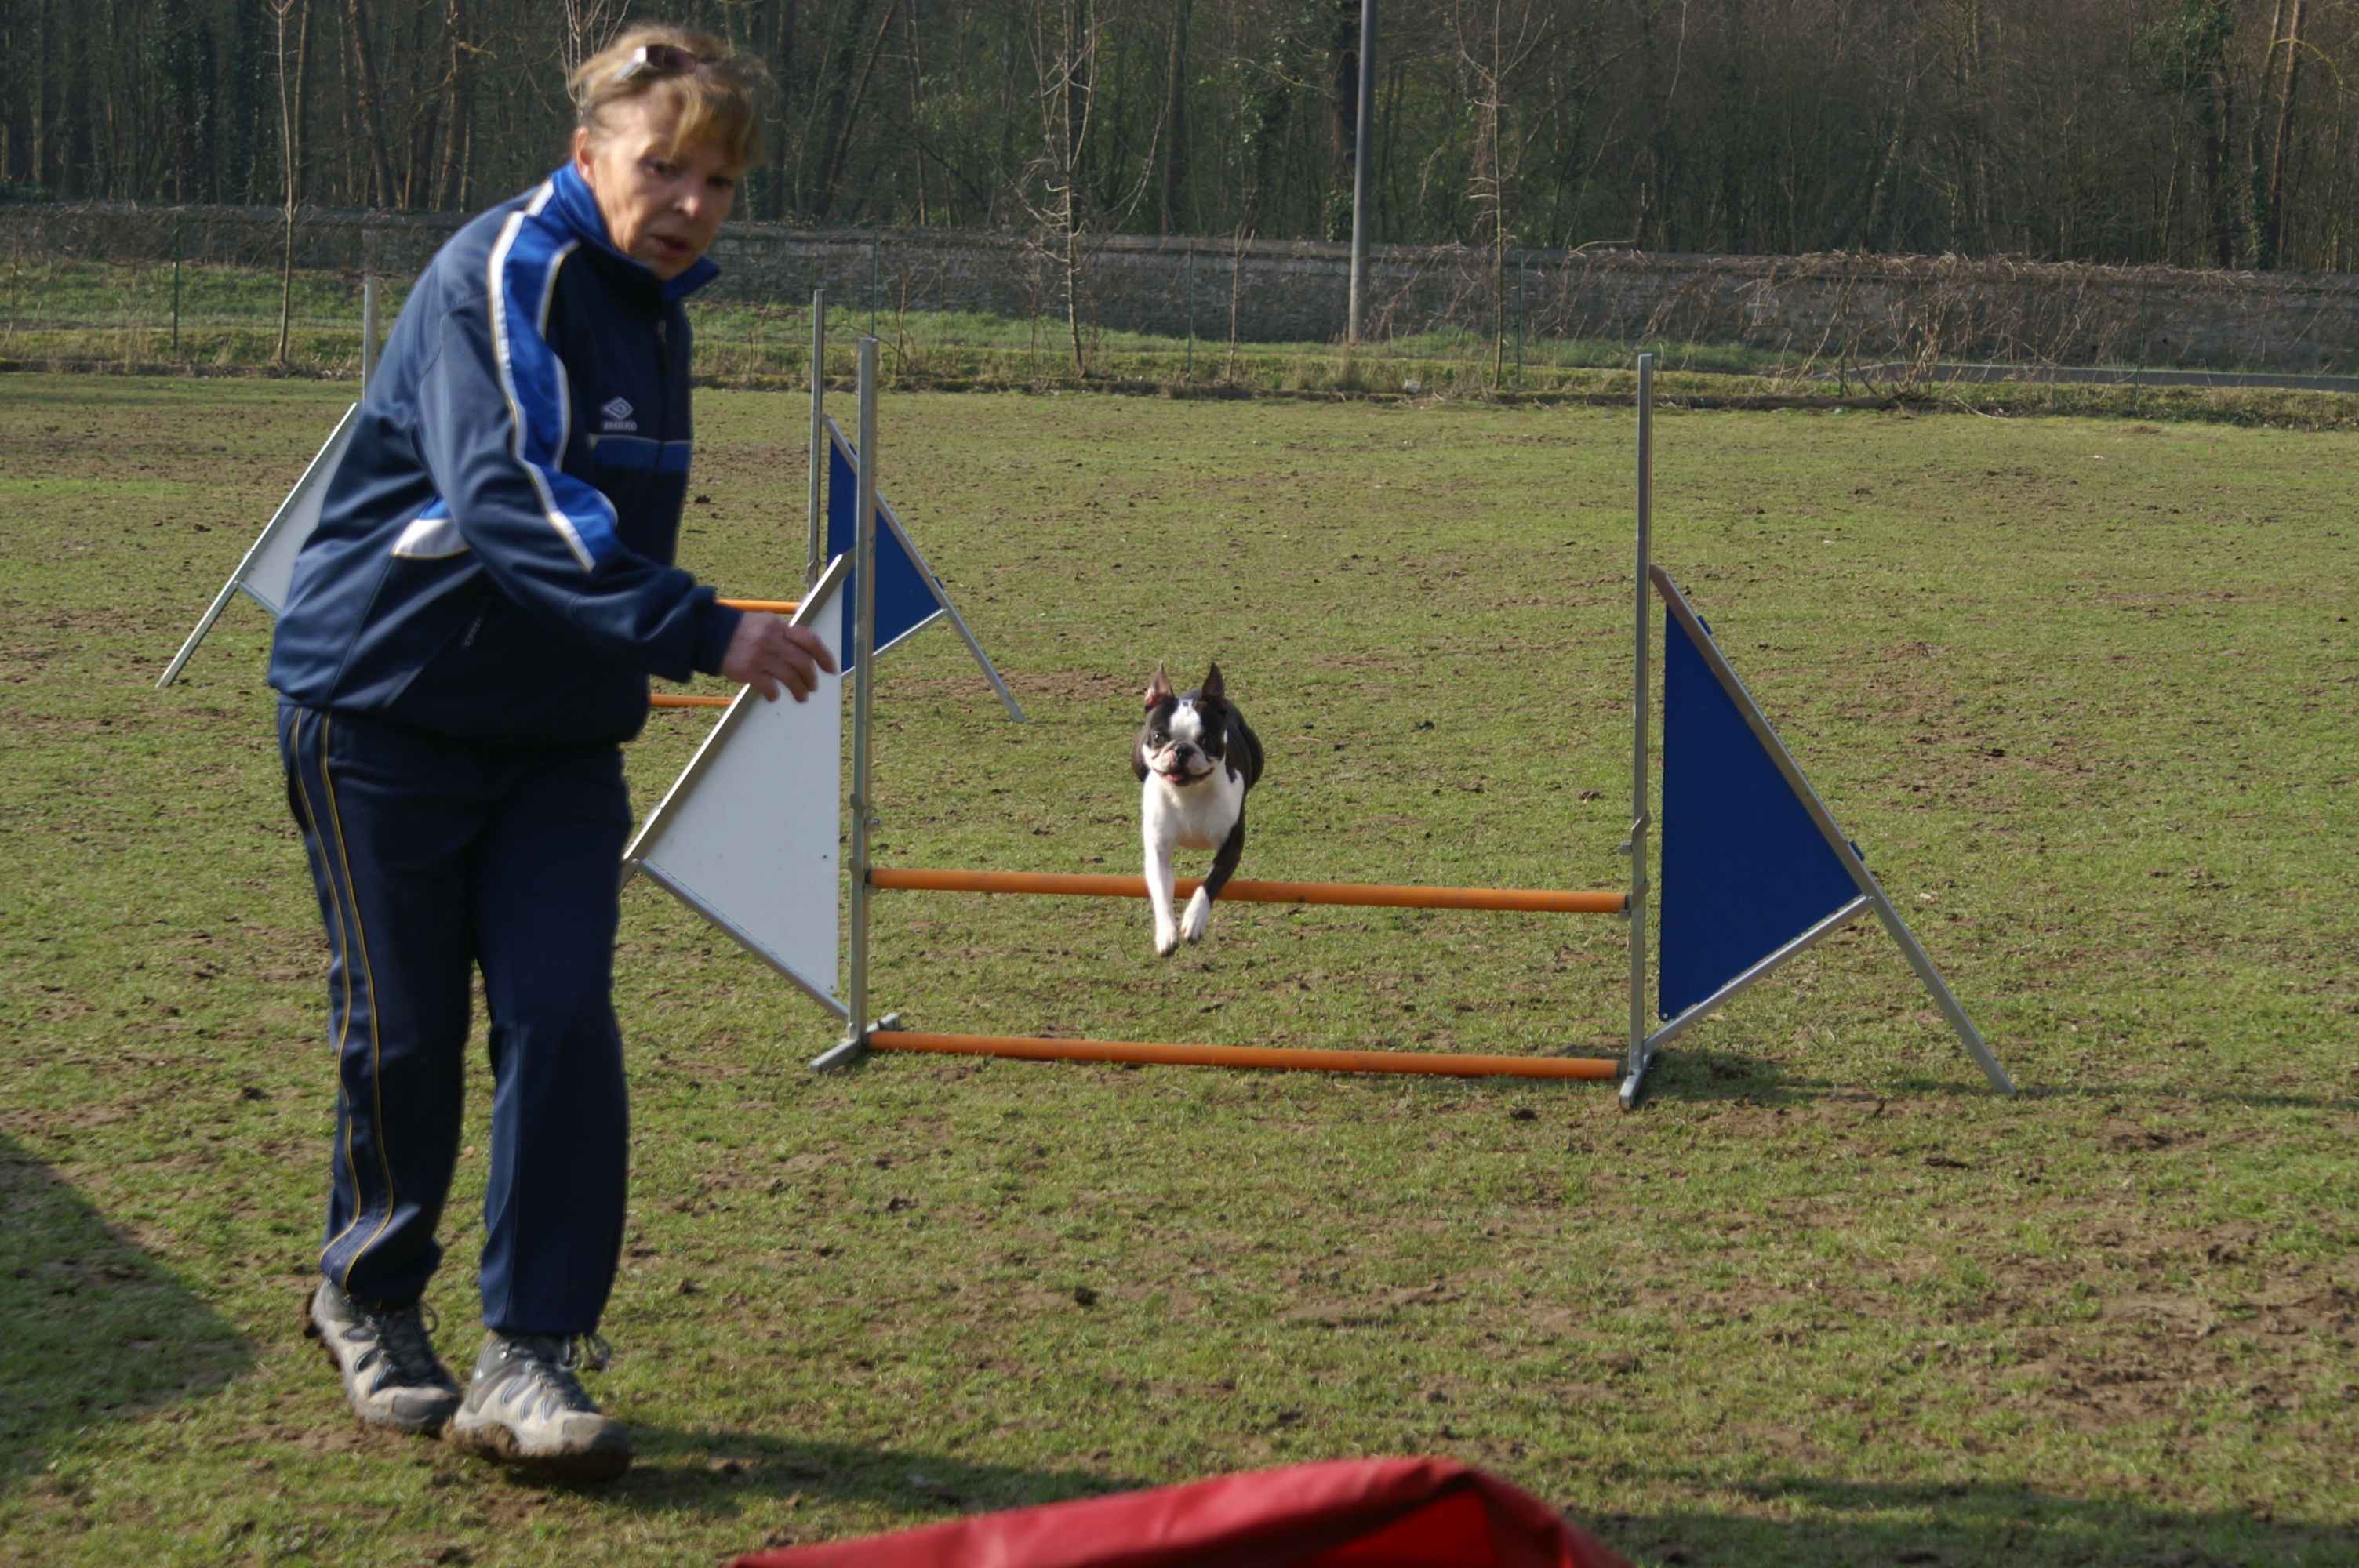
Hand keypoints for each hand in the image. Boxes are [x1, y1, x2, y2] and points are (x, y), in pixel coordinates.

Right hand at [718, 613, 837, 701]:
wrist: (706, 633)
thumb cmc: (737, 632)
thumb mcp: (762, 624)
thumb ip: (782, 635)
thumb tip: (805, 651)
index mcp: (777, 626)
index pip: (809, 640)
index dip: (824, 655)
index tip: (831, 669)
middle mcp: (770, 639)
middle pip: (802, 661)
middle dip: (811, 677)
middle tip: (813, 687)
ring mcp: (759, 655)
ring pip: (789, 676)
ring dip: (799, 690)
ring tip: (802, 697)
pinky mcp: (747, 670)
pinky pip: (769, 686)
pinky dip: (775, 694)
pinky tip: (774, 696)